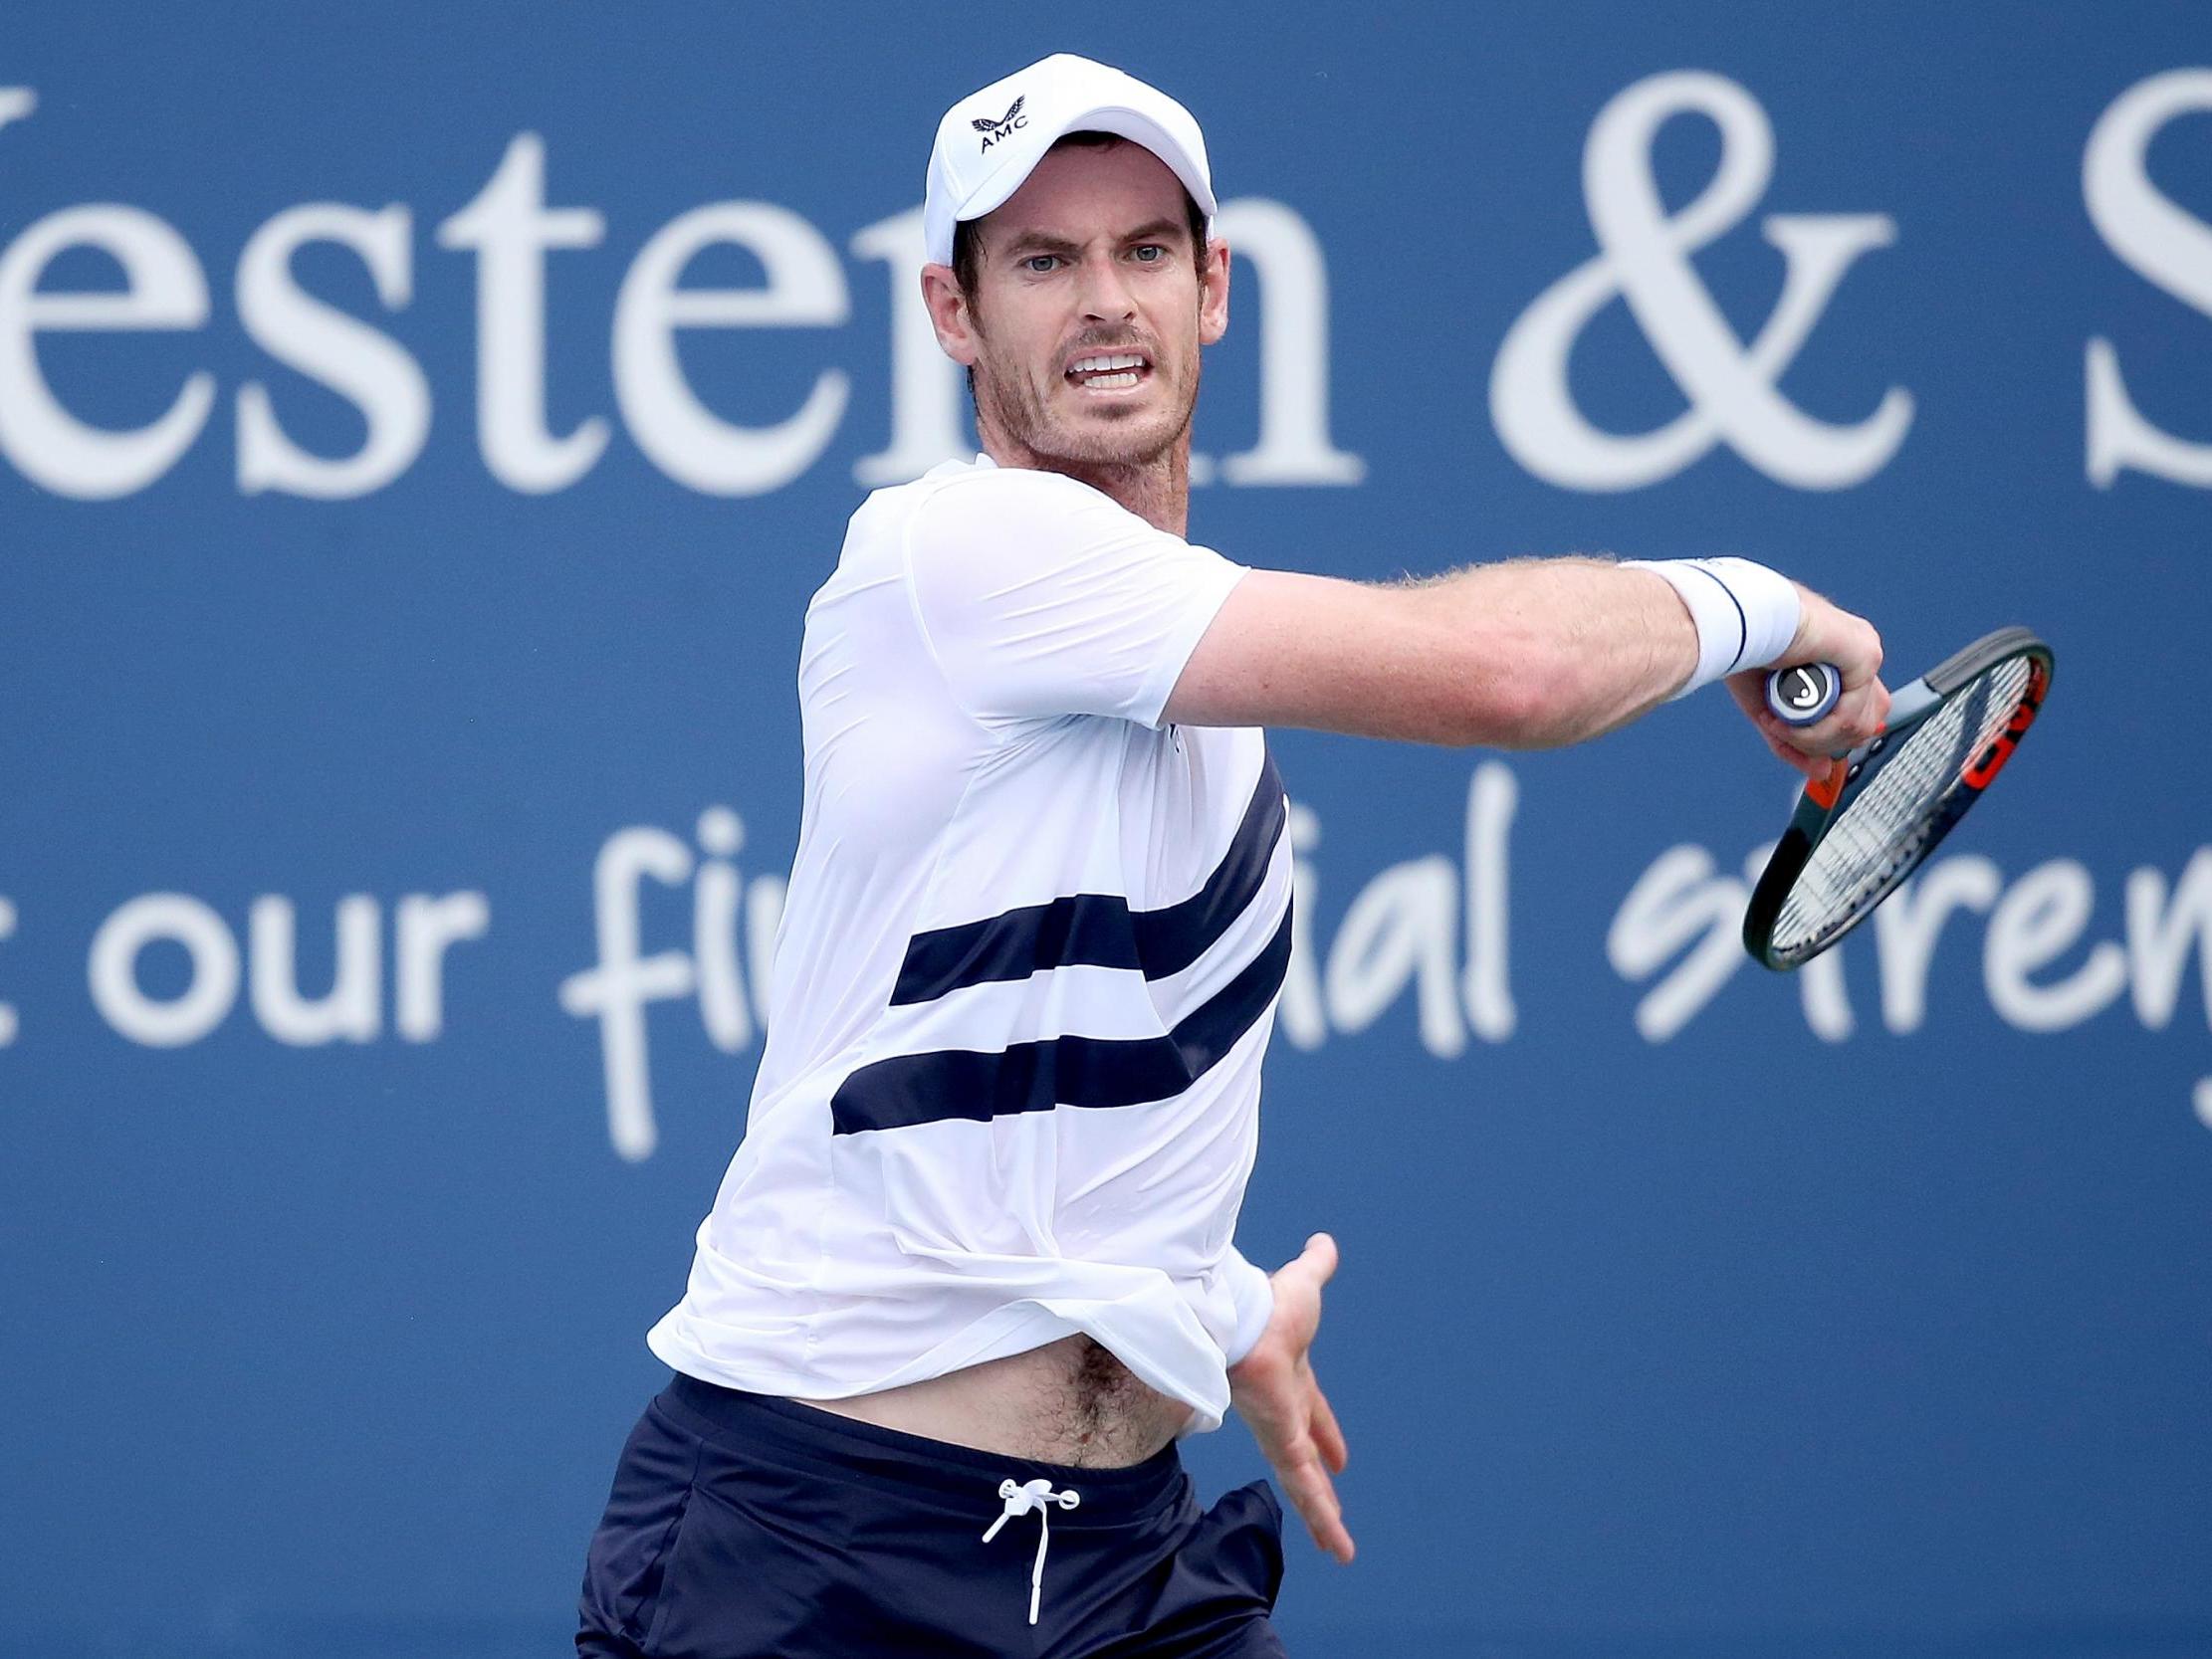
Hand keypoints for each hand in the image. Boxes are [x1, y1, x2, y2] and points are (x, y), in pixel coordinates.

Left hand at [1229, 1233, 1353, 1562]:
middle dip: (1319, 1486)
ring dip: (1322, 1518)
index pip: (1311, 1415)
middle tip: (1331, 1511)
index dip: (1325, 1435)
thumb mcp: (1303, 1284)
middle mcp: (1283, 1410)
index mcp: (1291, 1379)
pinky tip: (1336, 1544)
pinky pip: (1304, 1487)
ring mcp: (1280, 1430)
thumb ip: (1314, 1265)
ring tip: (1339, 1551)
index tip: (1339, 1459)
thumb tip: (1323, 1242)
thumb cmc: (1268, 1302)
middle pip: (1305, 1457)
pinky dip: (1321, 1516)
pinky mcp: (1282, 1442)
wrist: (1243, 1315)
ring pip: (1304, 1484)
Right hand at [1726, 585, 1890, 777]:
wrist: (1739, 620)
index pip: (1860, 713)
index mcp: (1841, 661)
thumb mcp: (1771, 709)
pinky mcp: (1864, 656)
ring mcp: (1865, 655)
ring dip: (1814, 738)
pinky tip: (1786, 723)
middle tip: (1786, 733)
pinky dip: (1817, 730)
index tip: (1800, 741)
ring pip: (1859, 725)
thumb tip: (1822, 773)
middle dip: (1825, 741)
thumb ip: (1796, 742)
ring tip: (1779, 725)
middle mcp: (1860, 657)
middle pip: (1867, 723)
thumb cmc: (1746, 650)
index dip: (1832, 735)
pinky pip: (1850, 715)